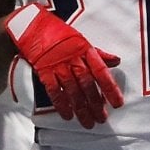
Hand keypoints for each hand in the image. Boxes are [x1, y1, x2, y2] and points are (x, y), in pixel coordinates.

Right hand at [6, 3, 122, 128]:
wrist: (31, 26)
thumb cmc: (58, 33)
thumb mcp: (81, 40)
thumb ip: (98, 54)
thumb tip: (117, 61)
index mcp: (85, 50)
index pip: (101, 71)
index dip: (110, 88)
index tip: (117, 104)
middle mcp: (73, 58)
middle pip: (87, 84)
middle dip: (95, 104)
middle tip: (102, 119)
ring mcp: (57, 65)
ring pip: (72, 90)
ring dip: (81, 108)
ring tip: (88, 122)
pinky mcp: (43, 70)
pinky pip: (53, 90)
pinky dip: (60, 104)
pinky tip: (67, 115)